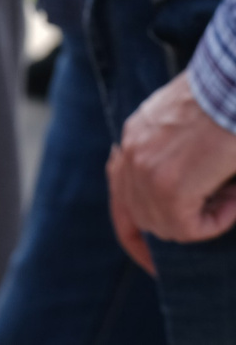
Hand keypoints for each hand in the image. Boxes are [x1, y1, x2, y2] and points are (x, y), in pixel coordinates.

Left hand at [107, 71, 235, 266]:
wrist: (233, 84)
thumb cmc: (222, 103)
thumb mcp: (184, 129)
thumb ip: (170, 160)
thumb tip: (184, 202)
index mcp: (133, 143)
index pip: (121, 201)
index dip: (134, 237)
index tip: (151, 261)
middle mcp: (131, 156)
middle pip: (143, 219)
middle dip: (181, 225)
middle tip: (220, 205)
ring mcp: (146, 169)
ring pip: (167, 226)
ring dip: (203, 220)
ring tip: (229, 193)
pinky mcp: (170, 181)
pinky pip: (187, 224)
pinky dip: (215, 221)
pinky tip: (233, 199)